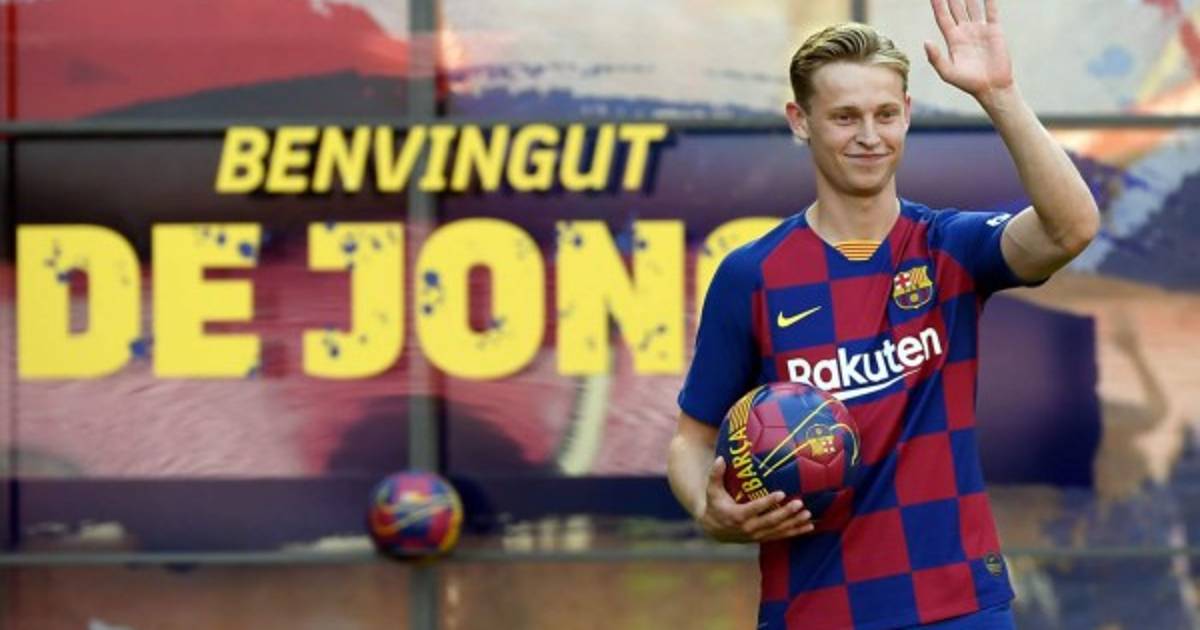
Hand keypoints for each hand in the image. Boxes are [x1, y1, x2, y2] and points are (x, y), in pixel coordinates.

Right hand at [697, 457, 814, 542]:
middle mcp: (748, 528)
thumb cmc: (715, 505)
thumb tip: (720, 458)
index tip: (781, 493)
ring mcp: (757, 535)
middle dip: (786, 513)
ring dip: (794, 523)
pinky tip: (809, 527)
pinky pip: (781, 536)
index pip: (754, 508)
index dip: (768, 502)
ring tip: (808, 514)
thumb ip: (715, 475)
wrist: (714, 530)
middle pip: (770, 521)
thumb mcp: (712, 490)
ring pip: (778, 530)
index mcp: (737, 515)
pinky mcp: (763, 538)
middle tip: (799, 503)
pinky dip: (795, 532)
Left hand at [924, 0, 1013, 99]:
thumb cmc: (968, 83)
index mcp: (952, 39)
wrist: (992, 87)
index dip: (938, 4)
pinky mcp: (994, 30)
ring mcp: (980, 29)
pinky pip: (991, 10)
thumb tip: (925, 41)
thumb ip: (935, 58)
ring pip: (972, 5)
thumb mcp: (947, 73)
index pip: (942, 16)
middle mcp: (965, 31)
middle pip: (956, 7)